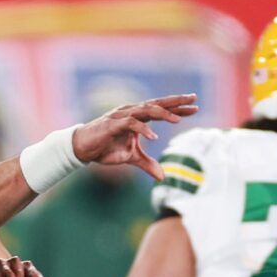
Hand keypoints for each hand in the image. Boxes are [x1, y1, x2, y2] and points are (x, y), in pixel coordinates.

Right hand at [71, 96, 197, 180]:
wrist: (81, 149)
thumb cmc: (105, 149)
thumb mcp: (130, 158)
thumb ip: (147, 164)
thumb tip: (163, 177)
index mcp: (137, 117)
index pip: (161, 109)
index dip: (178, 108)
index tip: (195, 108)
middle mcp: (131, 112)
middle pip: (157, 103)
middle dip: (176, 102)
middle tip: (193, 99)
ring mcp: (122, 116)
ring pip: (146, 110)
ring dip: (163, 114)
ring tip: (178, 120)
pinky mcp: (112, 124)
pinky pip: (131, 124)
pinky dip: (143, 129)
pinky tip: (154, 137)